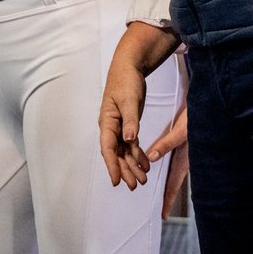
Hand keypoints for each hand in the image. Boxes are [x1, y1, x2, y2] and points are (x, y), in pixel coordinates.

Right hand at [99, 61, 149, 190]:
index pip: (108, 148)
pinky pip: (131, 145)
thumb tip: (129, 139)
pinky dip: (138, 155)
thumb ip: (130, 120)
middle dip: (124, 170)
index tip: (116, 181)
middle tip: (134, 186)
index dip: (112, 165)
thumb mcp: (130, 99)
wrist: (130, 67)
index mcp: (107, 121)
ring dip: (132, 166)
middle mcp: (111, 127)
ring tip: (142, 181)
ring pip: (124, 152)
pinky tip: (145, 165)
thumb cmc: (126, 80)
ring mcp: (119, 127)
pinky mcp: (128, 124)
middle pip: (116, 154)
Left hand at [147, 101, 188, 218]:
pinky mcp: (190, 143)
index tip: (163, 216)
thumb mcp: (180, 130)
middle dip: (168, 194)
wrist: (212, 104)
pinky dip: (172, 166)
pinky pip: (178, 159)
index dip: (168, 200)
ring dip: (170, 180)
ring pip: (176, 170)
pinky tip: (168, 164)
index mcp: (186, 160)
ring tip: (162, 190)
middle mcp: (188, 158)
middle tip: (161, 209)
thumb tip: (151, 157)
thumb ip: (166, 143)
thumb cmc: (198, 117)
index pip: (174, 185)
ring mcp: (190, 152)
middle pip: (175, 180)